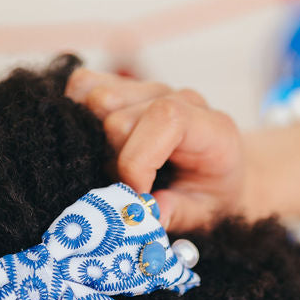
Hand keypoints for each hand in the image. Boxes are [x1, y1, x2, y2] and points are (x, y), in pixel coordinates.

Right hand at [66, 68, 246, 232]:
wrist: (221, 169)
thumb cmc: (212, 193)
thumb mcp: (206, 213)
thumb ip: (177, 214)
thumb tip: (142, 215)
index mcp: (209, 127)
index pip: (165, 118)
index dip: (138, 159)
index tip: (137, 193)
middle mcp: (177, 98)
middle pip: (118, 117)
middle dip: (114, 160)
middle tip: (128, 185)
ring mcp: (149, 89)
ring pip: (95, 97)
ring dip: (93, 138)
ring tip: (113, 163)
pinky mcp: (125, 87)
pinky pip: (84, 84)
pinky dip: (78, 112)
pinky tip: (94, 141)